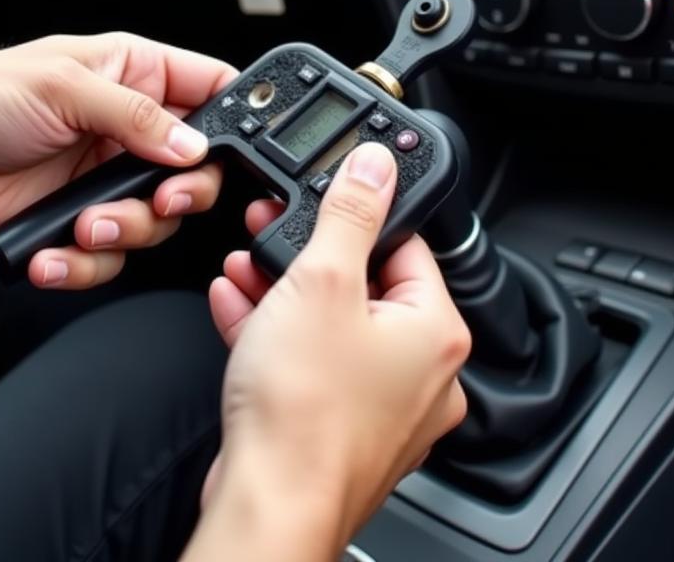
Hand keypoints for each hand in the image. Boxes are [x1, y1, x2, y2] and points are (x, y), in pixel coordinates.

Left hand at [0, 34, 236, 289]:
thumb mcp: (63, 87)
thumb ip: (135, 115)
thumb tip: (191, 146)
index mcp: (135, 74)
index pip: (212, 90)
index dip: (235, 121)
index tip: (234, 153)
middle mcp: (130, 126)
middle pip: (197, 170)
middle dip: (182, 193)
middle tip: (160, 198)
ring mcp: (108, 176)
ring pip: (158, 219)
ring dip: (127, 230)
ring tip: (86, 223)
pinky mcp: (82, 219)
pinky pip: (111, 254)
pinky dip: (86, 261)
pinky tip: (55, 249)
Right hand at [183, 143, 470, 561]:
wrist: (268, 506)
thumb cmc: (305, 411)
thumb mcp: (322, 281)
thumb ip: (350, 214)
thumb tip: (376, 167)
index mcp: (436, 333)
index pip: (409, 247)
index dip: (359, 216)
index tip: (324, 199)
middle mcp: (421, 375)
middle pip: (366, 287)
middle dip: (308, 255)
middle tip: (274, 229)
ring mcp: (380, 407)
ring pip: (332, 326)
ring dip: (284, 291)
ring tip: (246, 264)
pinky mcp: (338, 428)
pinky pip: (310, 364)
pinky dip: (275, 333)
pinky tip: (237, 306)